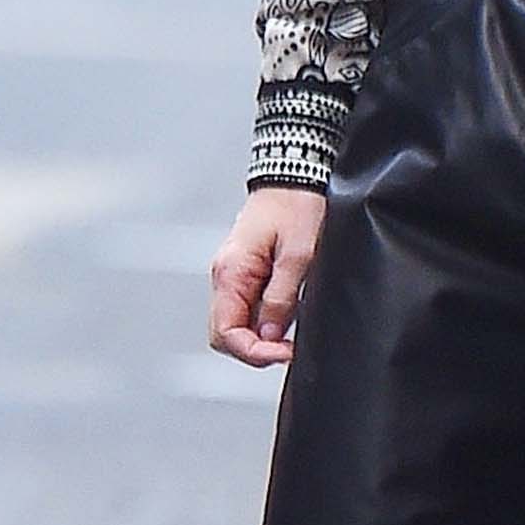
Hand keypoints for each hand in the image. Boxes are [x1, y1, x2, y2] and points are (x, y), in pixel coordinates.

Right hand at [209, 189, 326, 366]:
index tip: (285, 352)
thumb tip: (269, 334)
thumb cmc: (297, 205)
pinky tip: (287, 316)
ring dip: (261, 336)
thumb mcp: (298, 255)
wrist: (295, 172)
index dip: (255, 352)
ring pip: (237, 323)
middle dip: (256, 349)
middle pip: (226, 334)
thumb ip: (280, 298)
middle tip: (290, 348)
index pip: (226, 334)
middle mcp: (225, 276)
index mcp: (231, 273)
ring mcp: (234, 275)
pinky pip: (247, 307)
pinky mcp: (247, 272)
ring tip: (292, 334)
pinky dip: (264, 320)